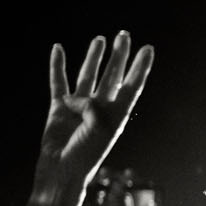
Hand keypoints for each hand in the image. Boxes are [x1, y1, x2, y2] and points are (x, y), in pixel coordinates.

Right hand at [34, 32, 153, 197]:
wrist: (61, 170)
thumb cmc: (86, 153)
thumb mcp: (97, 126)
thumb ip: (90, 105)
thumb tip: (72, 98)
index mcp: (117, 114)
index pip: (132, 85)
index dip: (141, 67)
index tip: (148, 48)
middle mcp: (101, 108)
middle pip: (113, 76)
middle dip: (119, 56)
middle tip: (124, 35)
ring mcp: (79, 107)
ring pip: (88, 76)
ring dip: (94, 58)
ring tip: (100, 39)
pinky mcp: (59, 108)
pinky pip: (58, 82)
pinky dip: (58, 66)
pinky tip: (58, 49)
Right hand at [61, 168, 154, 205]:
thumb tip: (120, 188)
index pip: (134, 199)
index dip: (134, 185)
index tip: (130, 174)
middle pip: (117, 192)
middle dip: (116, 180)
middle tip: (112, 173)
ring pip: (100, 193)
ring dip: (101, 182)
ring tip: (101, 174)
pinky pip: (82, 198)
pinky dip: (84, 188)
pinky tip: (86, 181)